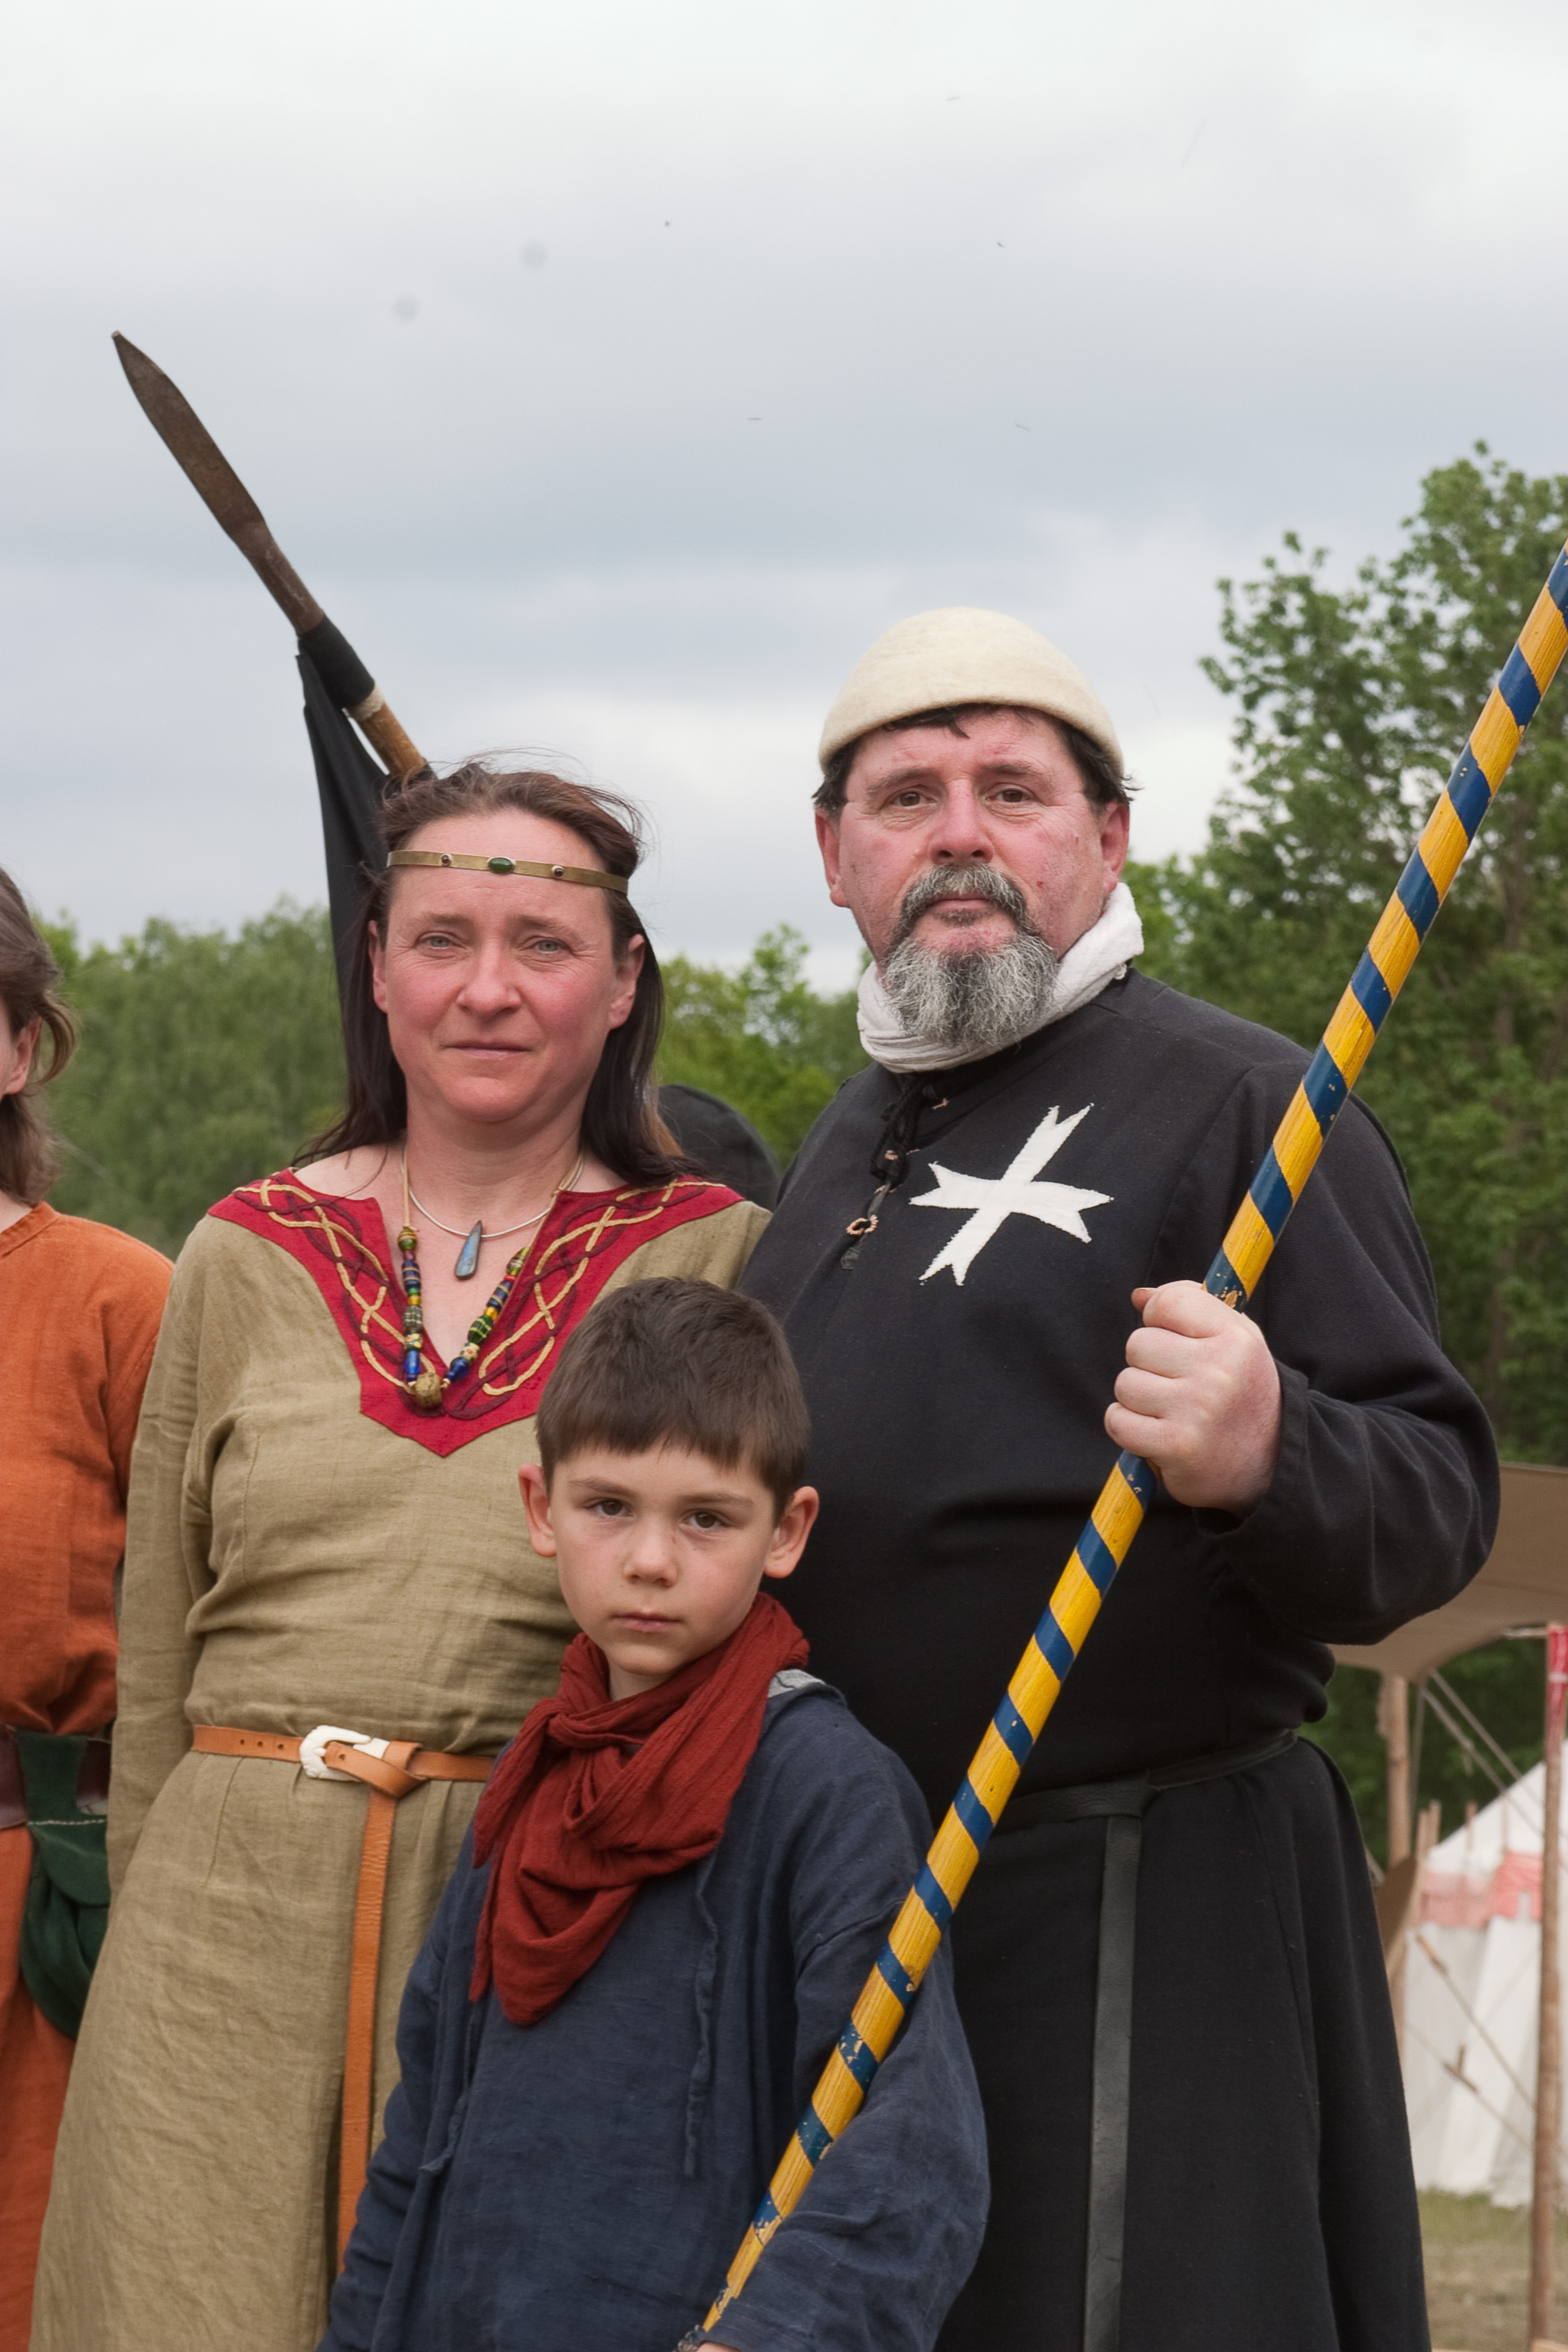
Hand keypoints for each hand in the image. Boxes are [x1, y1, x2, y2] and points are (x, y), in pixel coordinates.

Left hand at [1104, 1282, 1281, 1515]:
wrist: (1270, 1464)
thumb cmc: (1242, 1393)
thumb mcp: (1235, 1341)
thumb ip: (1191, 1308)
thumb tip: (1140, 1296)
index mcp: (1236, 1338)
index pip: (1168, 1302)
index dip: (1158, 1317)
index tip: (1171, 1337)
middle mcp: (1218, 1370)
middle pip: (1138, 1344)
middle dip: (1148, 1365)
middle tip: (1177, 1385)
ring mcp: (1196, 1408)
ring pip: (1125, 1383)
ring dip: (1138, 1400)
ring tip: (1171, 1411)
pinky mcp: (1175, 1445)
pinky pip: (1117, 1420)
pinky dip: (1128, 1428)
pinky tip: (1155, 1433)